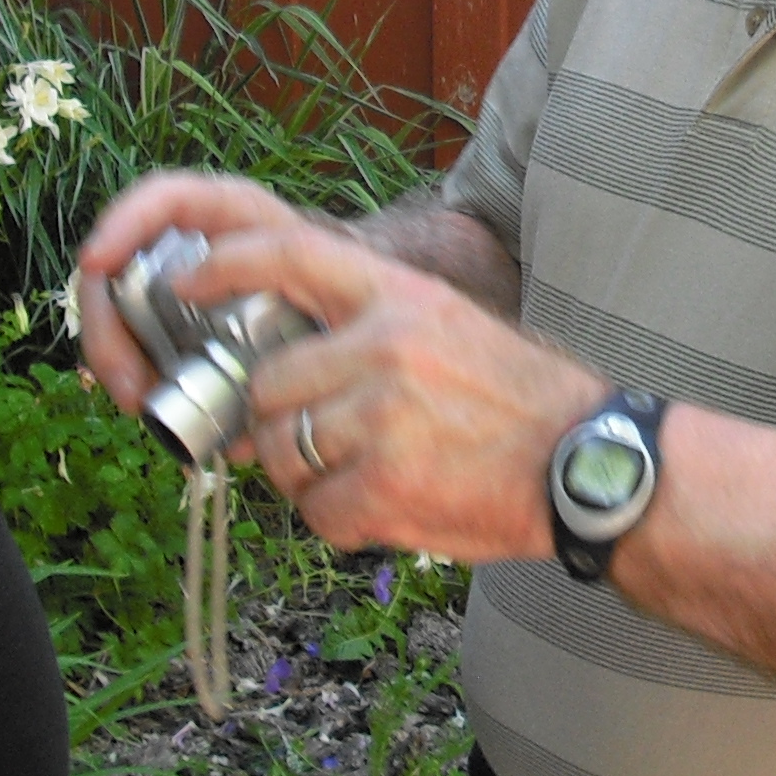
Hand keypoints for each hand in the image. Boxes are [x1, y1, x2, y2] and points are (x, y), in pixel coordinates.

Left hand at [75, 171, 605, 563]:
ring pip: (283, 453)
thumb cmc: (521, 403)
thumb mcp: (450, 330)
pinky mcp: (385, 484)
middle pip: (268, 384)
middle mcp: (386, 345)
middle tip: (324, 443)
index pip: (288, 254)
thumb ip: (367, 336)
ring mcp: (383, 416)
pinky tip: (392, 508)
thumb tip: (275, 374)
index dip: (224, 265)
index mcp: (402, 296)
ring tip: (370, 476)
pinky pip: (316, 511)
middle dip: (278, 424)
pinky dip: (341, 521)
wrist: (591, 468)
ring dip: (310, 478)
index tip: (184, 280)